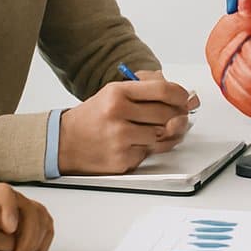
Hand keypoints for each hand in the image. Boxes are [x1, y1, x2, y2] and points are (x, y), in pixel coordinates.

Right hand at [59, 75, 192, 173]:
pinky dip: (147, 148)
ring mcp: (120, 138)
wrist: (64, 142)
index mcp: (117, 93)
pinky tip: (134, 143)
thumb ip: (148, 90)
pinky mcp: (122, 159)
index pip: (163, 90)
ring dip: (161, 134)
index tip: (183, 98)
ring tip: (149, 129)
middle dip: (176, 115)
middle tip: (174, 115)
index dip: (180, 95)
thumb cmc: (94, 116)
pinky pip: (150, 153)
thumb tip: (187, 97)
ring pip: (162, 135)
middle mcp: (118, 114)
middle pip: (167, 114)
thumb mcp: (115, 92)